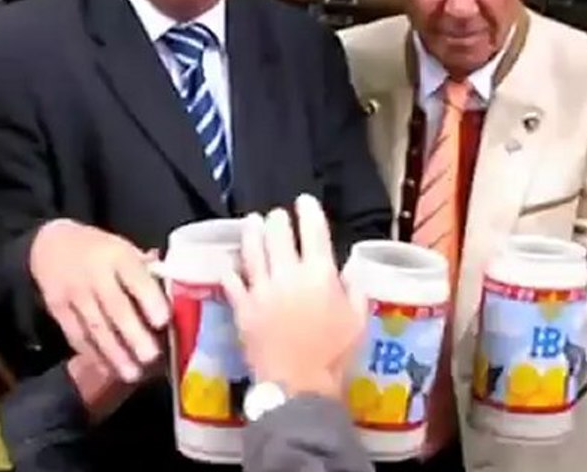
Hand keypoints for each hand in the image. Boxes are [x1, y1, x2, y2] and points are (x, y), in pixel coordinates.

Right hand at [30, 219, 169, 382]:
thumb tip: (173, 290)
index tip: (163, 321)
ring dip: (115, 354)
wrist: (52, 244)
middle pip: (115, 308)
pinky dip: (93, 355)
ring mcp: (74, 293)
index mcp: (118, 255)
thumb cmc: (100, 250)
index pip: (135, 277)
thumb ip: (147, 271)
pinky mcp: (57, 310)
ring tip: (132, 374)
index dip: (149, 299)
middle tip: (151, 357)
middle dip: (134, 335)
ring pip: (95, 327)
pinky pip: (76, 336)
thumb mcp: (124, 249)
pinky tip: (107, 369)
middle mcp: (95, 275)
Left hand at [223, 195, 363, 399]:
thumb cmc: (335, 355)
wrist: (299, 385)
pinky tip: (228, 263)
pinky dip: (230, 270)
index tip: (304, 201)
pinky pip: (232, 281)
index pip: (314, 231)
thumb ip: (355, 289)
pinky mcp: (242, 307)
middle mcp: (289, 274)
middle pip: (278, 234)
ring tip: (251, 221)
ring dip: (251, 232)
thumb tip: (351, 267)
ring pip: (252, 250)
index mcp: (320, 273)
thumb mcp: (358, 320)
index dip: (308, 211)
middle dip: (277, 219)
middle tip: (276, 215)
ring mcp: (262, 289)